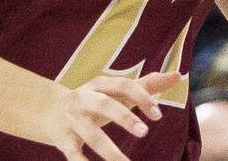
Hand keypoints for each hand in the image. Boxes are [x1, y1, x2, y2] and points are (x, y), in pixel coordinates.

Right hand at [44, 72, 176, 160]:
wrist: (49, 110)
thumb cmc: (95, 100)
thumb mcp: (116, 91)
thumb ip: (147, 84)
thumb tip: (178, 75)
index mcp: (100, 84)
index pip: (123, 86)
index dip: (141, 98)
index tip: (158, 115)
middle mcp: (84, 99)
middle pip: (104, 105)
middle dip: (124, 118)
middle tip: (144, 133)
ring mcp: (72, 120)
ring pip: (91, 135)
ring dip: (110, 151)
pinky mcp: (63, 140)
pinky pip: (74, 154)